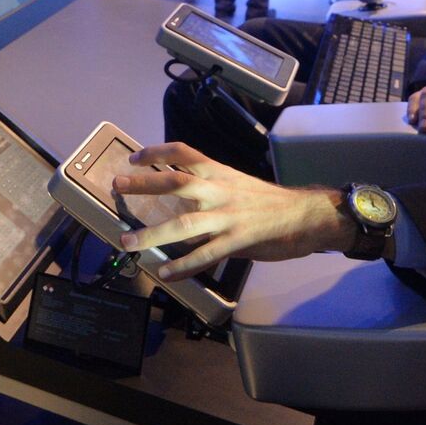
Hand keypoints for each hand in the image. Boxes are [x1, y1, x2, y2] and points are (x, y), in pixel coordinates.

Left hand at [113, 143, 353, 278]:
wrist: (306, 216)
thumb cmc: (270, 202)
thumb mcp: (237, 185)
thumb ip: (211, 189)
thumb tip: (182, 196)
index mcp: (220, 173)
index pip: (184, 152)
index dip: (157, 151)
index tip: (134, 157)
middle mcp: (220, 191)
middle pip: (176, 182)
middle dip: (145, 184)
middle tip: (118, 186)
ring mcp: (228, 217)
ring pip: (184, 223)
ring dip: (153, 233)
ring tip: (128, 241)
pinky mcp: (238, 241)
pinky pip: (206, 255)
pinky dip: (183, 265)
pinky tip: (166, 273)